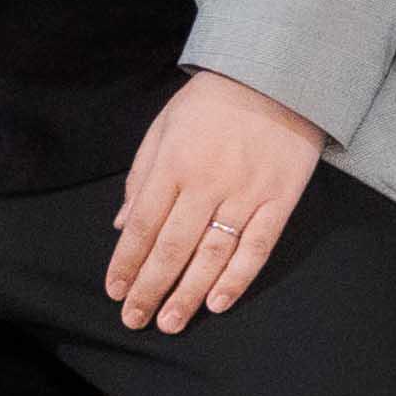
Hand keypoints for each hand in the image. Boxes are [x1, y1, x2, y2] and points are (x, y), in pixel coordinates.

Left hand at [106, 69, 325, 334]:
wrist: (277, 73)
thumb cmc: (213, 100)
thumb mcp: (164, 125)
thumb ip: (141, 175)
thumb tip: (121, 224)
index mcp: (173, 164)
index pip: (142, 226)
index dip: (126, 263)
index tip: (115, 292)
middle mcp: (206, 183)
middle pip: (171, 248)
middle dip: (150, 289)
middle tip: (135, 320)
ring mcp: (246, 194)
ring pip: (212, 256)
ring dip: (188, 293)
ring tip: (170, 322)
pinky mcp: (280, 200)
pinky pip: (257, 248)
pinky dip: (237, 278)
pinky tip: (218, 302)